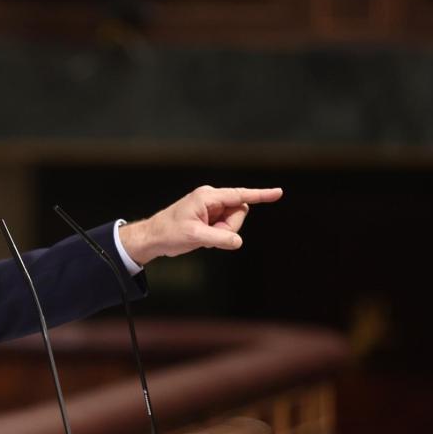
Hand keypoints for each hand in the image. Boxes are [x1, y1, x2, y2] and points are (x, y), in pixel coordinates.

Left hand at [119, 186, 282, 263]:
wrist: (154, 237)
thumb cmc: (169, 233)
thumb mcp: (194, 236)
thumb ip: (218, 237)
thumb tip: (238, 241)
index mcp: (208, 197)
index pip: (240, 195)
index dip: (260, 195)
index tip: (278, 192)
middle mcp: (212, 199)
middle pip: (239, 212)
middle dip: (229, 228)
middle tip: (208, 235)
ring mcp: (212, 208)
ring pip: (234, 222)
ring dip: (222, 233)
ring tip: (202, 236)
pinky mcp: (211, 218)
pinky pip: (226, 228)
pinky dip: (218, 236)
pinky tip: (202, 238)